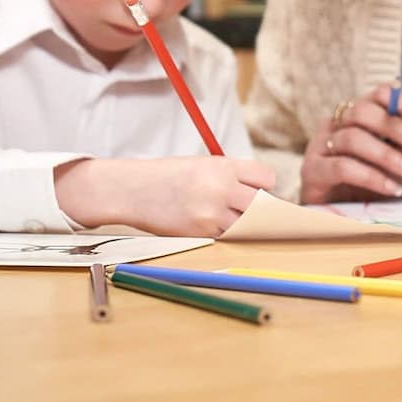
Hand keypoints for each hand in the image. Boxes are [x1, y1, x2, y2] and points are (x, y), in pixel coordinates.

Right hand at [54, 155, 276, 236]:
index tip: (259, 190)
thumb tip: (261, 195)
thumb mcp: (203, 164)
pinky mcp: (201, 233)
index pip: (266, 178)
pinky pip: (227, 237)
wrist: (134, 189)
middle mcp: (221, 189)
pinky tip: (215, 225)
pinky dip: (226, 234)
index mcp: (224, 166)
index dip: (265, 186)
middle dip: (261, 209)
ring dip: (244, 225)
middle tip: (255, 211)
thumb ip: (232, 176)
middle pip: (262, 205)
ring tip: (232, 218)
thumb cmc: (169, 176)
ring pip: (247, 225)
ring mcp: (212, 213)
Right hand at [299, 84, 401, 203]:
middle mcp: (335, 124)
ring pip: (353, 138)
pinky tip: (393, 189)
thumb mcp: (397, 161)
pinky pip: (343, 167)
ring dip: (388, 156)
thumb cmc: (370, 185)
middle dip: (398, 128)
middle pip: (363, 111)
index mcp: (356, 114)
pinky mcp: (312, 170)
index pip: (380, 94)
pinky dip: (372, 177)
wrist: (339, 218)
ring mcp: (319, 145)